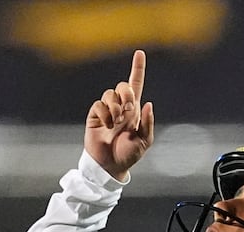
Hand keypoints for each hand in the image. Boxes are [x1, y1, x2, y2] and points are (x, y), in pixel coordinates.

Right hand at [85, 49, 155, 182]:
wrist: (110, 166)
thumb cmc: (128, 155)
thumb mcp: (144, 141)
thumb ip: (147, 123)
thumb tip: (148, 103)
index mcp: (134, 110)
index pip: (136, 84)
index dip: (138, 68)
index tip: (140, 53)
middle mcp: (120, 107)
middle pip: (123, 85)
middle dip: (126, 94)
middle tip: (128, 111)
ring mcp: (107, 110)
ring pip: (110, 94)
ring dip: (115, 108)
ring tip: (115, 124)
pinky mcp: (95, 115)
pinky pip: (99, 104)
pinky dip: (104, 114)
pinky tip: (107, 126)